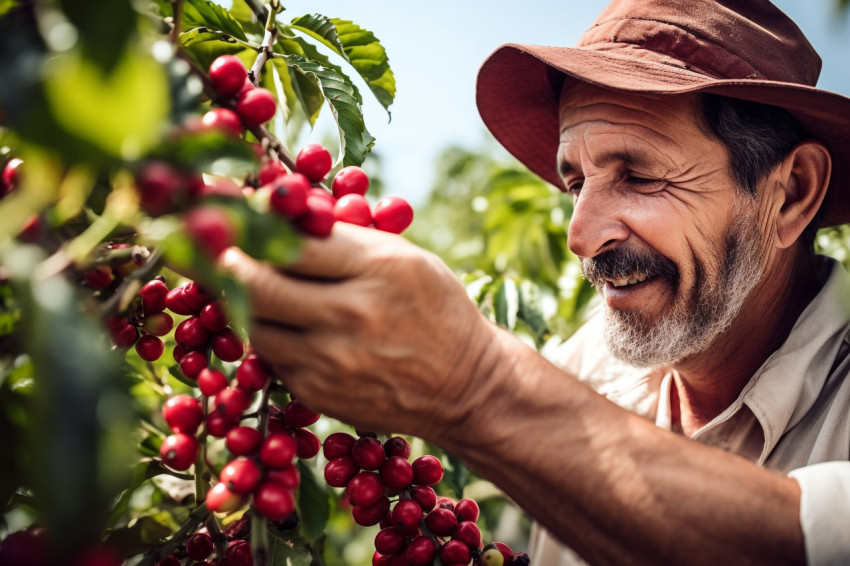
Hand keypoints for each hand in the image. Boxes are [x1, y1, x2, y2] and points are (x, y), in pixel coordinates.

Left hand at [218, 223, 502, 441]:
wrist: (466, 386)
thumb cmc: (436, 309)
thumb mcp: (405, 257)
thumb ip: (343, 238)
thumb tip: (277, 213)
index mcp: (377, 268)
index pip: (291, 239)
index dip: (254, 224)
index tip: (234, 215)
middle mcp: (349, 315)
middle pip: (257, 283)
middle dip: (228, 261)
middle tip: (220, 249)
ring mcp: (329, 360)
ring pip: (253, 323)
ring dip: (243, 300)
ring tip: (250, 283)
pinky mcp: (317, 392)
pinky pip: (271, 356)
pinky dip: (269, 335)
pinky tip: (282, 322)